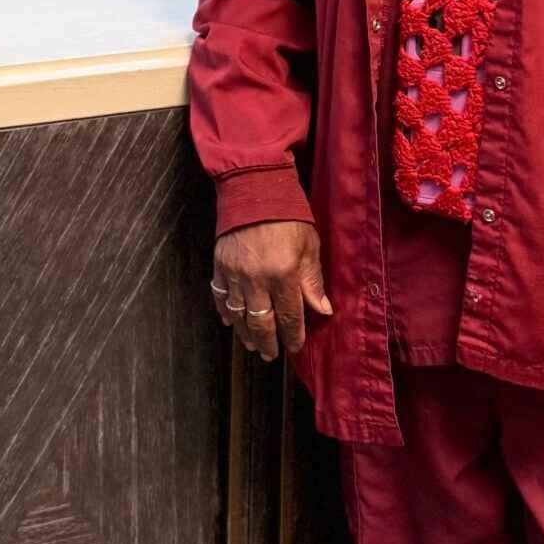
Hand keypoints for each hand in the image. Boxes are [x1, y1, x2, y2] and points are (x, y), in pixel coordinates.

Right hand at [211, 221, 333, 361]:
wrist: (254, 188)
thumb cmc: (288, 215)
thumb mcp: (309, 245)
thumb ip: (313, 281)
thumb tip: (322, 310)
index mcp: (284, 274)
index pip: (289, 315)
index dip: (293, 335)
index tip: (295, 346)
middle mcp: (258, 279)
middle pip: (261, 322)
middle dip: (267, 342)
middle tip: (270, 355)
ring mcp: (236, 273)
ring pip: (239, 314)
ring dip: (245, 332)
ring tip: (251, 344)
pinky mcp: (220, 265)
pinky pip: (220, 295)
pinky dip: (224, 310)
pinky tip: (230, 321)